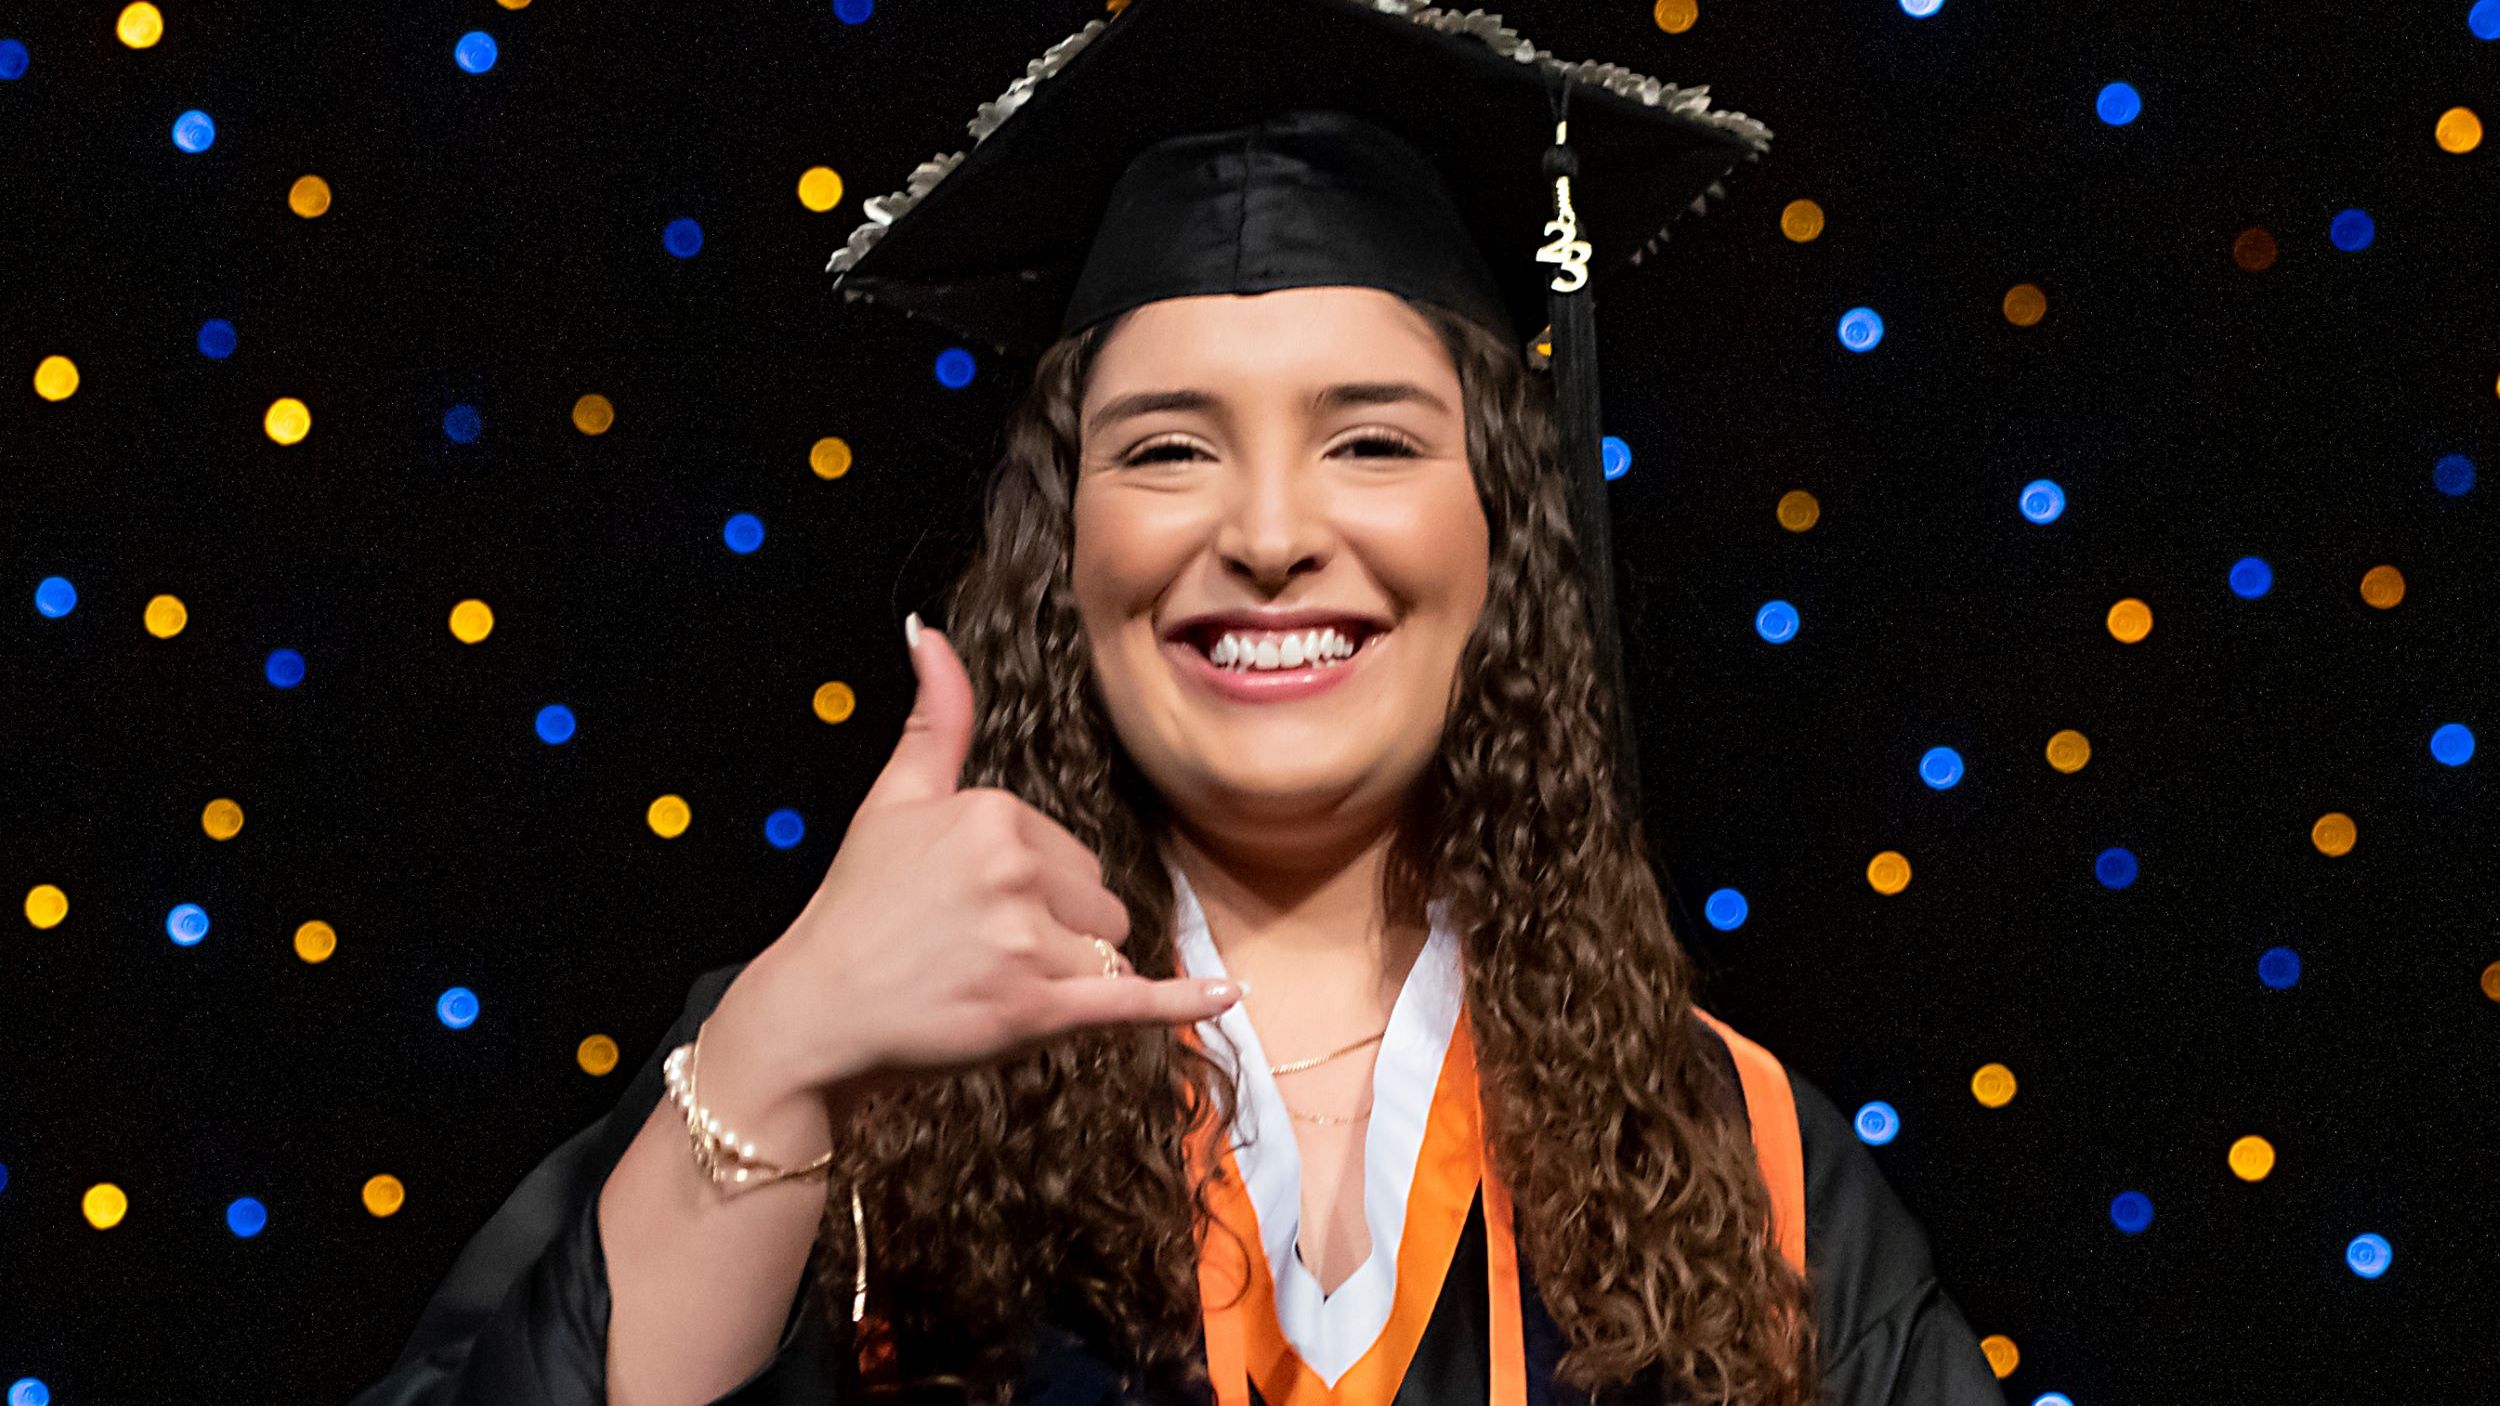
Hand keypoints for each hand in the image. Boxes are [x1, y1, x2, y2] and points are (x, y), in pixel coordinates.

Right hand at [726, 613, 1244, 1104]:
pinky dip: (1180, 1003)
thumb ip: (935, 718)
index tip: (972, 905)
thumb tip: (929, 634)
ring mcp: (1026, 943)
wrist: (815, 1013)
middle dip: (1060, 931)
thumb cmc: (856, 909)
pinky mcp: (1034, 1010)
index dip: (1035, 886)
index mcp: (992, 813)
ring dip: (1070, 979)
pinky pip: (1132, 1000)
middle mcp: (1014, 871)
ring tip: (995, 985)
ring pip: (1107, 953)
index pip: (1072, 851)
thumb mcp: (893, 799)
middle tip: (978, 950)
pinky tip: (1226, 998)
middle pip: (1100, 901)